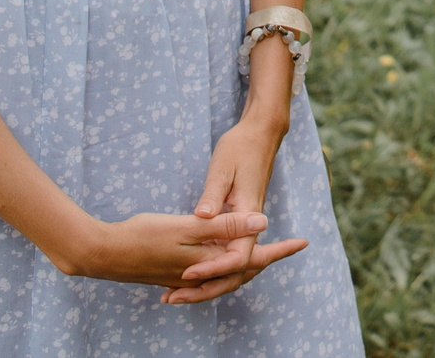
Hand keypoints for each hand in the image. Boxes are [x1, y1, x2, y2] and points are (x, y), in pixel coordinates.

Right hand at [54, 209, 301, 292]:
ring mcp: (185, 278)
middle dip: (266, 260)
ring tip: (262, 252)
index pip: (254, 257)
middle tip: (289, 247)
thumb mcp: (188, 226)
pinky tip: (218, 259)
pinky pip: (206, 276)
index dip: (281, 250)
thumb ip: (225, 226)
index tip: (304, 242)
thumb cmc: (143, 235)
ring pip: (224, 274)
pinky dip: (220, 268)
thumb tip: (263, 222)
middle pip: (242, 270)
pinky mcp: (172, 276)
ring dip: (243, 264)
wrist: (102, 253)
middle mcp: (200, 275)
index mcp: (210, 261)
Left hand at [158, 114, 299, 304]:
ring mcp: (245, 225)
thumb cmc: (241, 148)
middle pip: (236, 271)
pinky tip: (186, 274)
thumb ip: (213, 196)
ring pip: (232, 267)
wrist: (261, 135)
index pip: (238, 256)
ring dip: (207, 284)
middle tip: (172, 299)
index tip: (187, 272)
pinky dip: (210, 270)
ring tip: (174, 295)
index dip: (213, 268)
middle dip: (206, 289)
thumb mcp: (223, 169)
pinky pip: (227, 254)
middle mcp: (249, 225)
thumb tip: (202, 217)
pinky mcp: (238, 222)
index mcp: (248, 214)